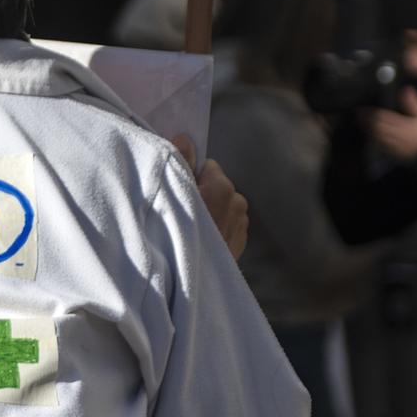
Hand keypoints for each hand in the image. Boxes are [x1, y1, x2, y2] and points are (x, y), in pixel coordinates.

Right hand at [173, 134, 250, 259]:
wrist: (193, 279)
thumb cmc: (179, 233)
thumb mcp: (174, 194)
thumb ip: (181, 163)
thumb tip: (185, 138)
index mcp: (223, 187)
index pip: (208, 167)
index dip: (192, 177)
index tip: (181, 192)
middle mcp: (238, 202)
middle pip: (216, 186)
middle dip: (203, 195)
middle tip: (184, 213)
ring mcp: (241, 224)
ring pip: (222, 206)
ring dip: (210, 213)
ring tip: (192, 229)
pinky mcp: (240, 242)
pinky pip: (227, 225)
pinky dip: (217, 229)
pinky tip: (202, 241)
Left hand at [364, 88, 416, 163]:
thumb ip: (415, 103)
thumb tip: (405, 90)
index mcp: (401, 125)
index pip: (381, 117)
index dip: (370, 113)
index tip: (361, 109)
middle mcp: (395, 136)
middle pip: (376, 128)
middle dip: (366, 122)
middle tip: (358, 116)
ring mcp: (395, 147)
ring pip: (378, 138)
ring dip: (369, 131)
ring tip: (363, 126)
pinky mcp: (398, 155)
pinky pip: (383, 147)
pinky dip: (376, 142)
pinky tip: (375, 140)